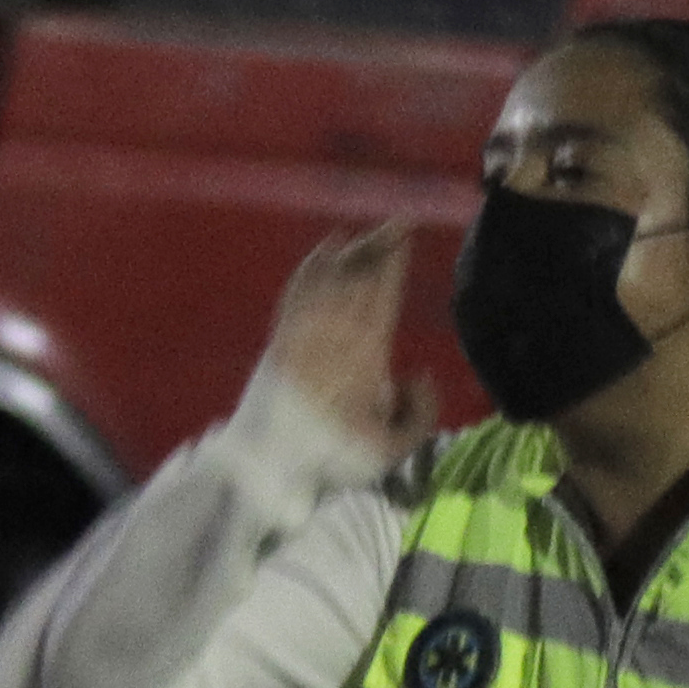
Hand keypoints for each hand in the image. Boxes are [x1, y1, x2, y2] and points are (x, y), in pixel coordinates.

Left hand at [261, 222, 426, 464]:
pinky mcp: (281, 337)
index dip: (394, 265)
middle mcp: (333, 334)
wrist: (268, 463)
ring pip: (329, 279)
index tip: (408, 239)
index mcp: (365, 357)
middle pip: (357, 279)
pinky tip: (325, 250)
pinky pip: (299, 291)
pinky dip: (313, 266)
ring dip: (350, 253)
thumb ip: (420, 412)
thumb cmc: (335, 458)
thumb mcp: (393, 449)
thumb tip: (419, 373)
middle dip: (377, 249)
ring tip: (368, 232)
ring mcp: (303, 332)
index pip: (382, 297)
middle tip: (396, 224)